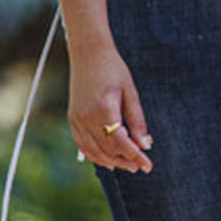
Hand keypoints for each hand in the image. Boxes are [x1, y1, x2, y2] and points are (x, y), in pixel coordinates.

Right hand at [68, 40, 152, 172]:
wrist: (88, 54)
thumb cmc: (113, 70)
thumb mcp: (131, 93)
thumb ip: (137, 121)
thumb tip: (145, 145)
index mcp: (103, 109)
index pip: (120, 142)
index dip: (135, 155)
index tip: (148, 165)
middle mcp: (86, 118)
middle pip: (107, 150)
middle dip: (124, 160)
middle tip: (140, 166)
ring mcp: (76, 120)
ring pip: (93, 151)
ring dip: (110, 161)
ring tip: (127, 164)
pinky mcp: (72, 120)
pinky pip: (83, 145)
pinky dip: (95, 155)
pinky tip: (108, 159)